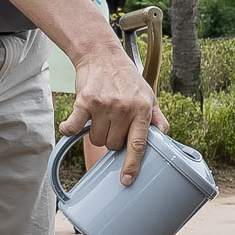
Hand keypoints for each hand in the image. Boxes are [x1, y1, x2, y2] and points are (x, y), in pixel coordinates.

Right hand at [63, 44, 167, 185]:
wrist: (102, 55)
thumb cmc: (127, 77)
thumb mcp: (148, 95)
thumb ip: (156, 117)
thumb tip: (164, 134)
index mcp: (142, 109)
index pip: (139, 144)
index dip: (132, 165)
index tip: (126, 180)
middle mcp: (124, 108)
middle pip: (113, 145)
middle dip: (113, 140)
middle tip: (113, 124)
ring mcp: (104, 105)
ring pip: (97, 139)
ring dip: (96, 133)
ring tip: (101, 117)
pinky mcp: (84, 101)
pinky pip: (74, 128)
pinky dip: (70, 129)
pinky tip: (72, 125)